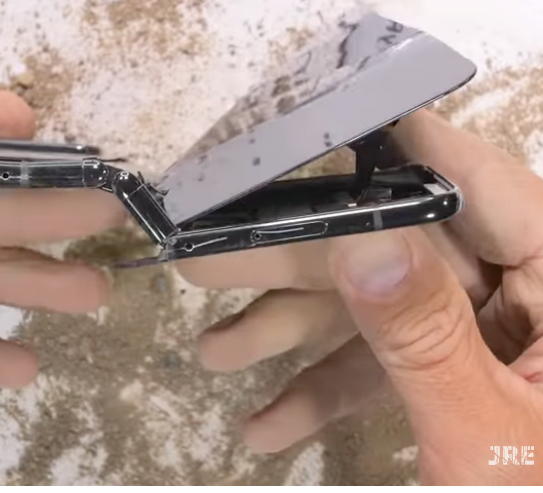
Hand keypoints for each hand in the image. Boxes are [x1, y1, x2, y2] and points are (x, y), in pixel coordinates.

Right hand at [178, 110, 542, 483]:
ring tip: (210, 353)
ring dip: (298, 338)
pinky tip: (266, 426)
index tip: (314, 127)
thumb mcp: (481, 431)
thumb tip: (363, 237)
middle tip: (209, 261)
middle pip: (409, 251)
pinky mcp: (467, 375)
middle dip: (302, 269)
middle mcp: (537, 294)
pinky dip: (333, 392)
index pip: (484, 188)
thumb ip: (422, 335)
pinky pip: (396, 365)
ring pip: (387, 310)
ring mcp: (497, 337)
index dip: (397, 152)